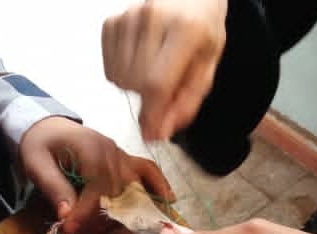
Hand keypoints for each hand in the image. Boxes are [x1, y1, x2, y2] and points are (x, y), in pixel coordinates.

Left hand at [20, 116, 172, 233]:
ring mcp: (121, 154)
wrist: (46, 126)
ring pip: (137, 184)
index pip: (97, 187)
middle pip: (120, 190)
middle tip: (86, 231)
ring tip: (136, 228)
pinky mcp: (125, 160)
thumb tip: (67, 214)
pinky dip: (159, 185)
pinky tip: (168, 200)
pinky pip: (148, 170)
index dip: (85, 211)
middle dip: (105, 215)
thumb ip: (53, 188)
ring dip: (134, 208)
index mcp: (90, 148)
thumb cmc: (40, 144)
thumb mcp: (36, 163)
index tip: (70, 227)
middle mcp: (111, 150)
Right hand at [102, 0, 226, 140]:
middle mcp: (152, 18)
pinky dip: (123, 74)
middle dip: (149, 97)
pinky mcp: (112, 23)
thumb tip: (160, 131)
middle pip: (136, 84)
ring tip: (154, 68)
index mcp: (185, 28)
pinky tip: (140, 60)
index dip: (153, 114)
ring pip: (119, 80)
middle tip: (166, 85)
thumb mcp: (207, 66)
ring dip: (135, 86)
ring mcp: (128, 18)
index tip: (154, 131)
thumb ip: (186, 102)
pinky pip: (109, 70)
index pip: (157, 83)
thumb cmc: (202, 26)